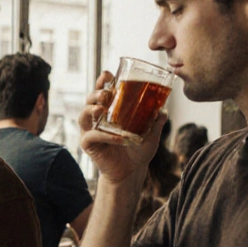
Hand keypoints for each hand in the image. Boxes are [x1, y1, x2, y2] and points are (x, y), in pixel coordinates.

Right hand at [78, 71, 167, 185]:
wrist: (132, 171)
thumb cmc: (138, 150)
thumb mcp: (151, 134)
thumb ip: (156, 121)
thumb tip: (164, 110)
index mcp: (108, 112)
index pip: (102, 92)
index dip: (102, 82)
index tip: (107, 75)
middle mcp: (96, 119)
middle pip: (89, 101)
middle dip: (95, 94)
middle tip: (106, 94)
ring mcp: (90, 132)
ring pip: (83, 116)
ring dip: (91, 110)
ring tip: (102, 109)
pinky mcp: (88, 145)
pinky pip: (92, 137)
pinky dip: (105, 136)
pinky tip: (118, 137)